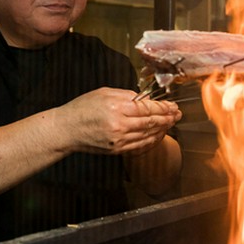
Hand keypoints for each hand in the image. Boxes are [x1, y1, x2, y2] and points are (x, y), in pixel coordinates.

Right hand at [61, 87, 181, 154]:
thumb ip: (127, 95)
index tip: (173, 106)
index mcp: (117, 108)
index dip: (164, 107)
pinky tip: (158, 135)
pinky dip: (152, 140)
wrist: (66, 130)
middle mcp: (120, 126)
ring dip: (162, 130)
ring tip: (171, 123)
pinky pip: (140, 146)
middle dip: (167, 118)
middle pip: (151, 122)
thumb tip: (145, 99)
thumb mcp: (105, 92)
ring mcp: (119, 140)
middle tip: (177, 114)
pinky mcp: (117, 150)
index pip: (148, 108)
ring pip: (148, 136)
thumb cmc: (83, 108)